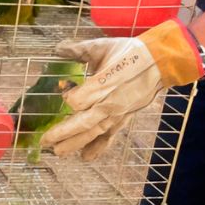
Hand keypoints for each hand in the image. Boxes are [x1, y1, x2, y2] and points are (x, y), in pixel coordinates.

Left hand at [43, 19, 204, 160]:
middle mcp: (110, 102)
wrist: (160, 62)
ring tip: (58, 152)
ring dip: (75, 144)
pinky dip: (99, 148)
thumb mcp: (102, 46)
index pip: (79, 100)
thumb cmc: (130, 52)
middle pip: (83, 123)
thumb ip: (78, 50)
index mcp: (104, 82)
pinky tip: (86, 158)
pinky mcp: (124, 118)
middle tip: (45, 142)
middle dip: (63, 133)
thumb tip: (57, 48)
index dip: (69, 98)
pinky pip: (110, 136)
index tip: (64, 92)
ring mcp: (118, 113)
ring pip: (94, 132)